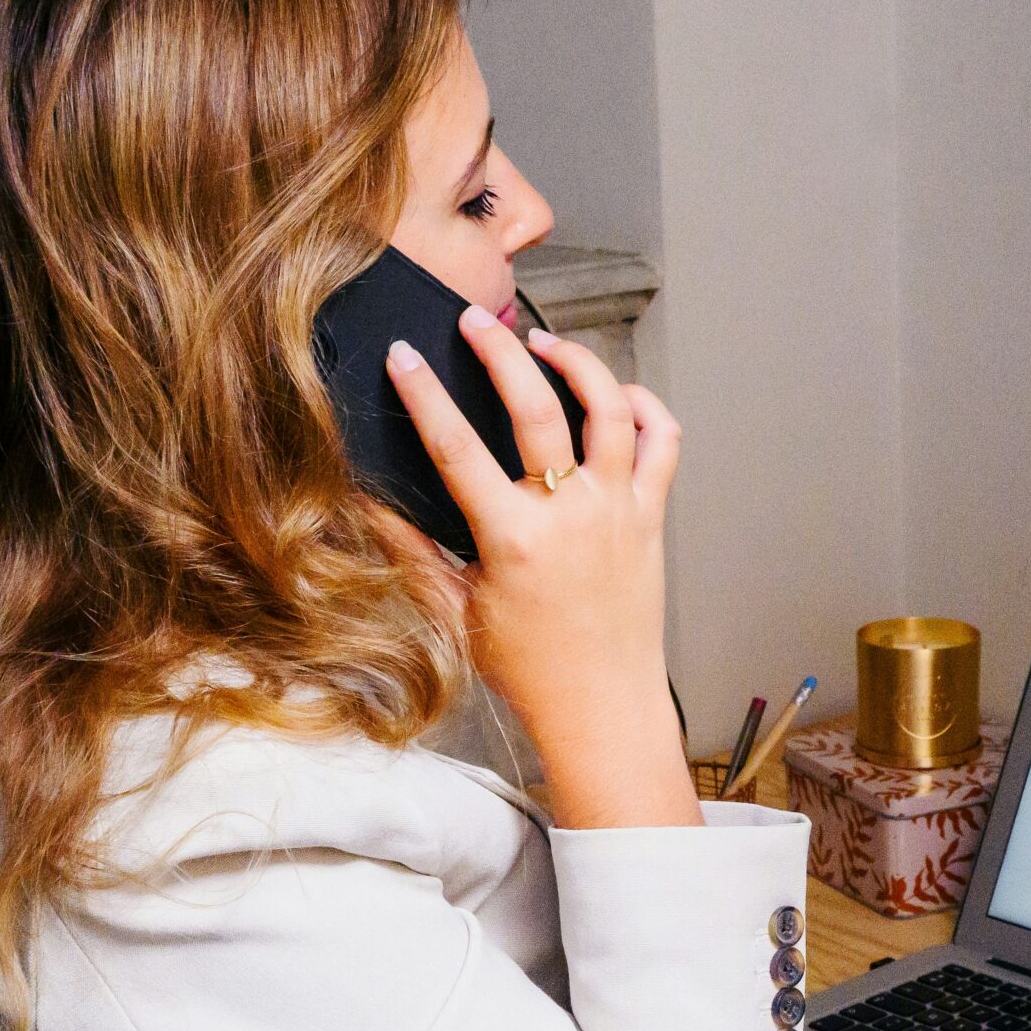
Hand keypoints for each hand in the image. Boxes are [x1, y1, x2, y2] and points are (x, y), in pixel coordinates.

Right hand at [386, 305, 698, 827]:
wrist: (603, 708)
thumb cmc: (530, 669)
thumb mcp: (456, 613)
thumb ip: (412, 552)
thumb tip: (368, 502)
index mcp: (516, 541)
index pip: (458, 448)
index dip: (424, 396)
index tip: (403, 357)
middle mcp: (572, 517)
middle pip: (537, 408)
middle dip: (500, 353)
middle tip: (475, 322)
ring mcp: (620, 512)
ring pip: (609, 409)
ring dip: (578, 363)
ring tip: (545, 344)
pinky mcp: (652, 517)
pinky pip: (661, 442)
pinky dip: (642, 407)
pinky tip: (614, 395)